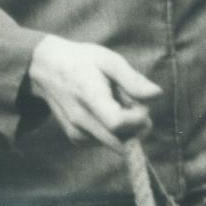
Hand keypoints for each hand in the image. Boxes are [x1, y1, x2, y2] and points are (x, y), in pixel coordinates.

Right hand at [27, 35, 161, 151]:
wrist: (48, 69)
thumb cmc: (83, 61)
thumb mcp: (110, 61)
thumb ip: (133, 80)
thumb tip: (158, 94)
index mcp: (89, 96)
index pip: (117, 123)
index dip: (137, 119)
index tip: (144, 106)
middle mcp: (80, 120)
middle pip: (119, 142)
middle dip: (137, 129)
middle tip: (137, 105)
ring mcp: (76, 133)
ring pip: (115, 144)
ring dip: (126, 129)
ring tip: (117, 103)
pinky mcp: (76, 139)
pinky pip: (105, 143)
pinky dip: (114, 131)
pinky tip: (108, 111)